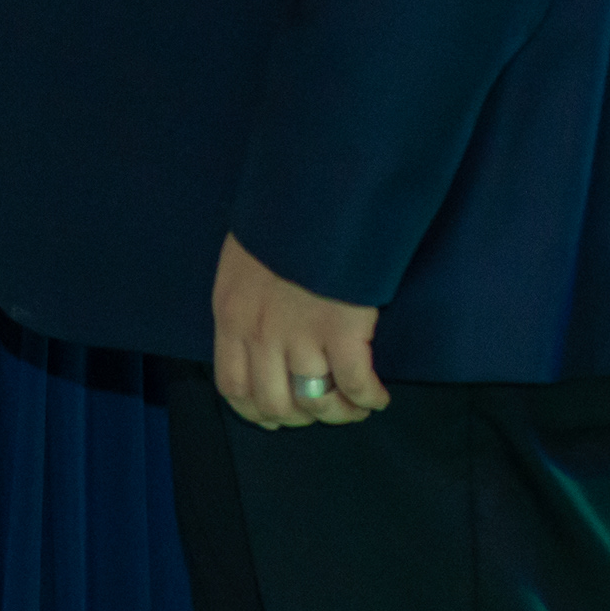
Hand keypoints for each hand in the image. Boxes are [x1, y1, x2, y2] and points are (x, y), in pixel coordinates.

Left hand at [212, 234, 386, 429]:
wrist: (315, 193)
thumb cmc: (281, 219)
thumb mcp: (242, 262)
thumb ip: (245, 302)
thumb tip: (257, 333)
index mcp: (231, 316)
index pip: (233, 386)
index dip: (256, 411)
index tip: (278, 415)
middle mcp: (260, 334)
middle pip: (275, 404)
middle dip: (301, 417)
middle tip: (321, 408)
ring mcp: (300, 336)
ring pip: (315, 401)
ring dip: (338, 413)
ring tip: (354, 407)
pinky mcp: (342, 331)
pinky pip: (355, 385)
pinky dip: (368, 398)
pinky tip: (378, 396)